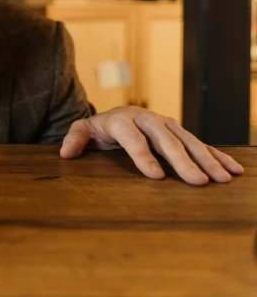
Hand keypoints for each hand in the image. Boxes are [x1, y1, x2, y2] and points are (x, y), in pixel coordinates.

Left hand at [60, 106, 243, 184]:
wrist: (115, 115)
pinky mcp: (178, 132)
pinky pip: (200, 143)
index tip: (155, 176)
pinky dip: (217, 156)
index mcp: (123, 120)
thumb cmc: (99, 128)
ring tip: (221, 179)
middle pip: (166, 140)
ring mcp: (166, 125)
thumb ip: (76, 138)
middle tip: (197, 181)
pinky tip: (232, 170)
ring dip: (206, 160)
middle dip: (183, 161)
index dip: (143, 156)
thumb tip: (65, 153)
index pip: (134, 138)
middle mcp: (148, 120)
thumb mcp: (84, 129)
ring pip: (188, 141)